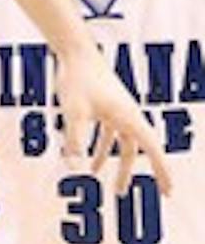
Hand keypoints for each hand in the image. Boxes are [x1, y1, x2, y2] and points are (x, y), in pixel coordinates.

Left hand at [56, 46, 172, 196]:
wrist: (74, 49)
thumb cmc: (79, 77)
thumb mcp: (75, 111)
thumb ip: (75, 140)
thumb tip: (73, 165)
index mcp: (129, 117)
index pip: (153, 150)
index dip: (163, 172)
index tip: (169, 191)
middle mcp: (127, 114)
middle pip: (138, 149)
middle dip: (140, 171)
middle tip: (150, 193)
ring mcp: (116, 109)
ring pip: (122, 143)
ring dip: (117, 163)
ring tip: (112, 186)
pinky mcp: (104, 105)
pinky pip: (107, 132)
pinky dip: (101, 147)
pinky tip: (88, 160)